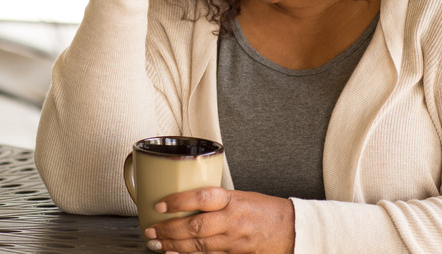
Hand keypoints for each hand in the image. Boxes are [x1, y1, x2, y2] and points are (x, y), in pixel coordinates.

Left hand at [144, 187, 294, 253]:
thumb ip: (215, 199)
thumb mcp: (240, 195)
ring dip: (173, 245)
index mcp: (232, 200)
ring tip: (156, 243)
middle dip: (169, 230)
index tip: (160, 204)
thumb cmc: (265, 209)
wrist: (292, 229)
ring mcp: (234, 240)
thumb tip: (185, 199)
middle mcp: (232, 220)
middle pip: (195, 226)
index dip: (178, 201)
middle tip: (150, 229)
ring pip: (198, 245)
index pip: (201, 197)